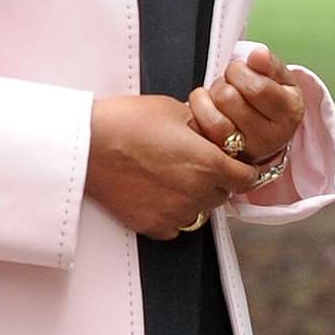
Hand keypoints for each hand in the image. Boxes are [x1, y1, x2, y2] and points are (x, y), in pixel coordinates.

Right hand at [84, 94, 259, 239]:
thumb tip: (210, 132)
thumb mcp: (172, 110)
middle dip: (215, 180)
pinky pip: (176, 224)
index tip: (236, 164)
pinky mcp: (153, 225)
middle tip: (194, 162)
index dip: (242, 168)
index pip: (246, 178)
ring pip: (200, 211)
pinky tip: (156, 191)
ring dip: (194, 196)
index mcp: (207, 162)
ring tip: (170, 175)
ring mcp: (175, 213)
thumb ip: (200, 126)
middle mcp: (196, 192)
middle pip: (223, 194)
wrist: (87, 144)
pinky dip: (172, 211)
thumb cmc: (125, 121)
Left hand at [186, 45, 303, 167]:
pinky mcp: (224, 159)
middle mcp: (272, 138)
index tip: (240, 68)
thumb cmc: (269, 100)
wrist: (263, 128)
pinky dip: (198, 112)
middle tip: (231, 83)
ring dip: (209, 98)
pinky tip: (208, 109)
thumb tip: (259, 55)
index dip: (240, 71)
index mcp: (289, 113)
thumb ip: (268, 63)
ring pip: (213, 118)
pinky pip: (200, 130)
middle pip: (229, 98)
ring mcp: (247, 152)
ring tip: (220, 96)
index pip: (257, 88)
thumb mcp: (278, 78)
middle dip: (224, 82)